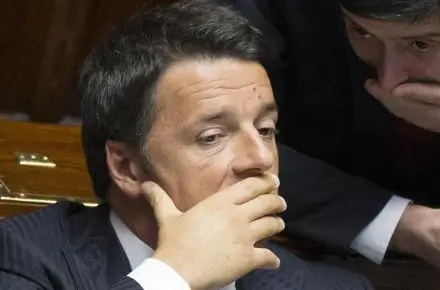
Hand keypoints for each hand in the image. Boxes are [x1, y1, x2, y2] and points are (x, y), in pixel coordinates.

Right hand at [142, 174, 286, 289]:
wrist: (176, 270)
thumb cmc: (173, 243)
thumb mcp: (167, 217)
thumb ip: (160, 198)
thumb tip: (145, 185)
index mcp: (221, 203)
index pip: (252, 186)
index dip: (266, 182)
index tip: (273, 181)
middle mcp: (237, 216)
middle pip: (268, 203)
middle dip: (277, 202)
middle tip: (281, 203)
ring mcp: (244, 237)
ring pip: (272, 225)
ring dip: (278, 225)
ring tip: (279, 225)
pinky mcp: (247, 258)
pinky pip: (268, 256)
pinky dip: (273, 259)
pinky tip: (274, 261)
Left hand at [366, 60, 439, 162]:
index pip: (433, 96)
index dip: (414, 92)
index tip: (396, 87)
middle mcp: (439, 114)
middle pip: (411, 107)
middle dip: (390, 96)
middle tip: (373, 82)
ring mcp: (428, 121)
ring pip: (403, 112)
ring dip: (385, 100)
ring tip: (371, 85)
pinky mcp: (420, 124)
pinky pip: (402, 114)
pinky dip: (388, 103)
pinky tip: (376, 91)